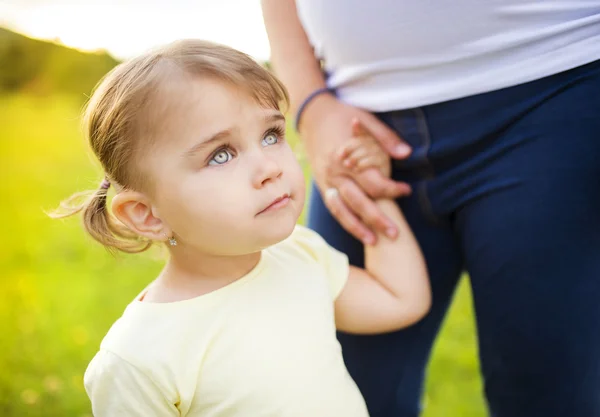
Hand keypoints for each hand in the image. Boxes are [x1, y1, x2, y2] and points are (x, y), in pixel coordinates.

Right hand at [299, 94, 411, 244]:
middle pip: (358, 201)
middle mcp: (335, 172)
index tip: (406, 191)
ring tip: (374, 242)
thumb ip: (385, 138)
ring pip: (342, 209)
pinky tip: (358, 231)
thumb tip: (406, 154)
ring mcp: (326, 180)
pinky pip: (333, 207)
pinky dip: (344, 221)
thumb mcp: (367, 119)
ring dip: (357, 228)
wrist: (313, 115)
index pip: (372, 181)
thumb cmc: (344, 116)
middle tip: (396, 235)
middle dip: (377, 219)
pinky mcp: (322, 185)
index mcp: (347, 157)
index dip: (391, 189)